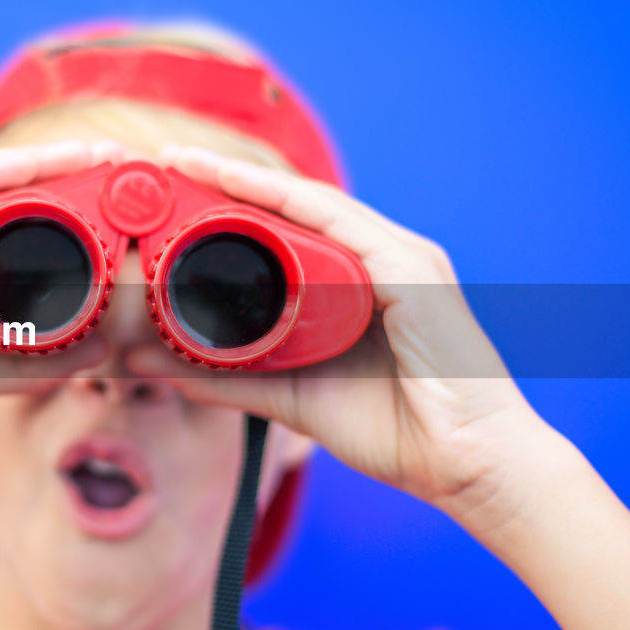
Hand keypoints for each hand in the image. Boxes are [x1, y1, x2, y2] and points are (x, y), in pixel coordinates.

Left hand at [129, 145, 556, 526]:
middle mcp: (379, 259)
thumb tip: (159, 367)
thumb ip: (232, 380)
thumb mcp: (293, 399)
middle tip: (167, 162)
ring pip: (311, 204)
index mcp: (358, 282)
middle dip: (228, 180)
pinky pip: (340, 223)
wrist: (469, 467)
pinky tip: (241, 184)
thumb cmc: (398, 431)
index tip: (169, 191)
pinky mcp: (413, 271)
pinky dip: (288, 201)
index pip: (285, 229)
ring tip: (190, 163)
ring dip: (247, 179)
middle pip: (293, 207)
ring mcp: (400, 259)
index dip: (228, 205)